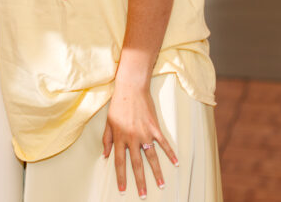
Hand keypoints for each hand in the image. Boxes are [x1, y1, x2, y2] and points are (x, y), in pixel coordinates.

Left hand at [101, 81, 177, 197]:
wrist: (131, 88)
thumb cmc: (118, 105)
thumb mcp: (108, 122)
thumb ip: (106, 140)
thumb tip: (105, 155)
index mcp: (119, 138)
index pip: (119, 162)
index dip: (121, 177)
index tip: (123, 190)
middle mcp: (132, 138)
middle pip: (136, 164)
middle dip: (140, 181)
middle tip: (143, 195)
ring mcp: (144, 133)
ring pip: (151, 157)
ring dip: (157, 172)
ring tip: (162, 185)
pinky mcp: (154, 127)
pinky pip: (163, 143)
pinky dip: (170, 153)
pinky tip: (176, 163)